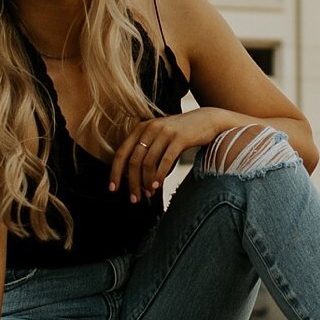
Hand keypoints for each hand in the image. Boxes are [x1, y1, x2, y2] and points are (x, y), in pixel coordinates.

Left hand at [108, 110, 230, 201]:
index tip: (113, 189)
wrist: (207, 120)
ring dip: (146, 182)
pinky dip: (159, 176)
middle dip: (132, 183)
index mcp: (141, 128)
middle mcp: (150, 128)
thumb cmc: (181, 133)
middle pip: (134, 161)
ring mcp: (165, 132)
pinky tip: (158, 186)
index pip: (121, 153)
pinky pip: (165, 161)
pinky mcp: (179, 138)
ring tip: (149, 194)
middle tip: (134, 199)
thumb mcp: (159, 136)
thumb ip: (146, 150)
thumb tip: (133, 178)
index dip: (115, 172)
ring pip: (148, 163)